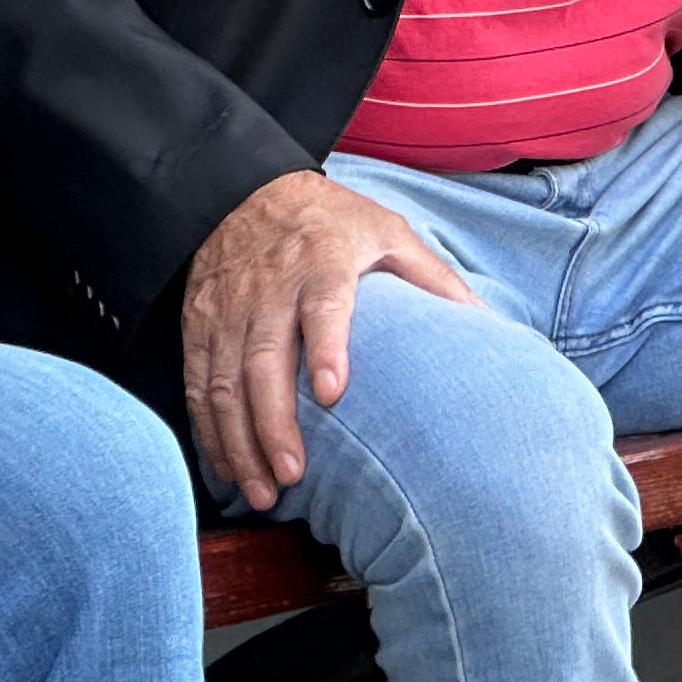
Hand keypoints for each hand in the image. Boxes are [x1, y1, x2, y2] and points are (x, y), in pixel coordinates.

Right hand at [180, 169, 476, 509]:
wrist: (244, 190)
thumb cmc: (329, 220)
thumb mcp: (386, 230)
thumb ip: (431, 276)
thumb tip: (484, 320)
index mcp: (322, 262)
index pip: (323, 306)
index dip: (327, 348)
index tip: (334, 394)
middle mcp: (269, 288)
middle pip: (264, 360)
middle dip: (274, 422)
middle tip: (293, 474)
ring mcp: (227, 309)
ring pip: (224, 382)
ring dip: (240, 441)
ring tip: (262, 491)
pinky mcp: (198, 324)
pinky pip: (197, 383)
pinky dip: (209, 430)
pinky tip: (229, 467)